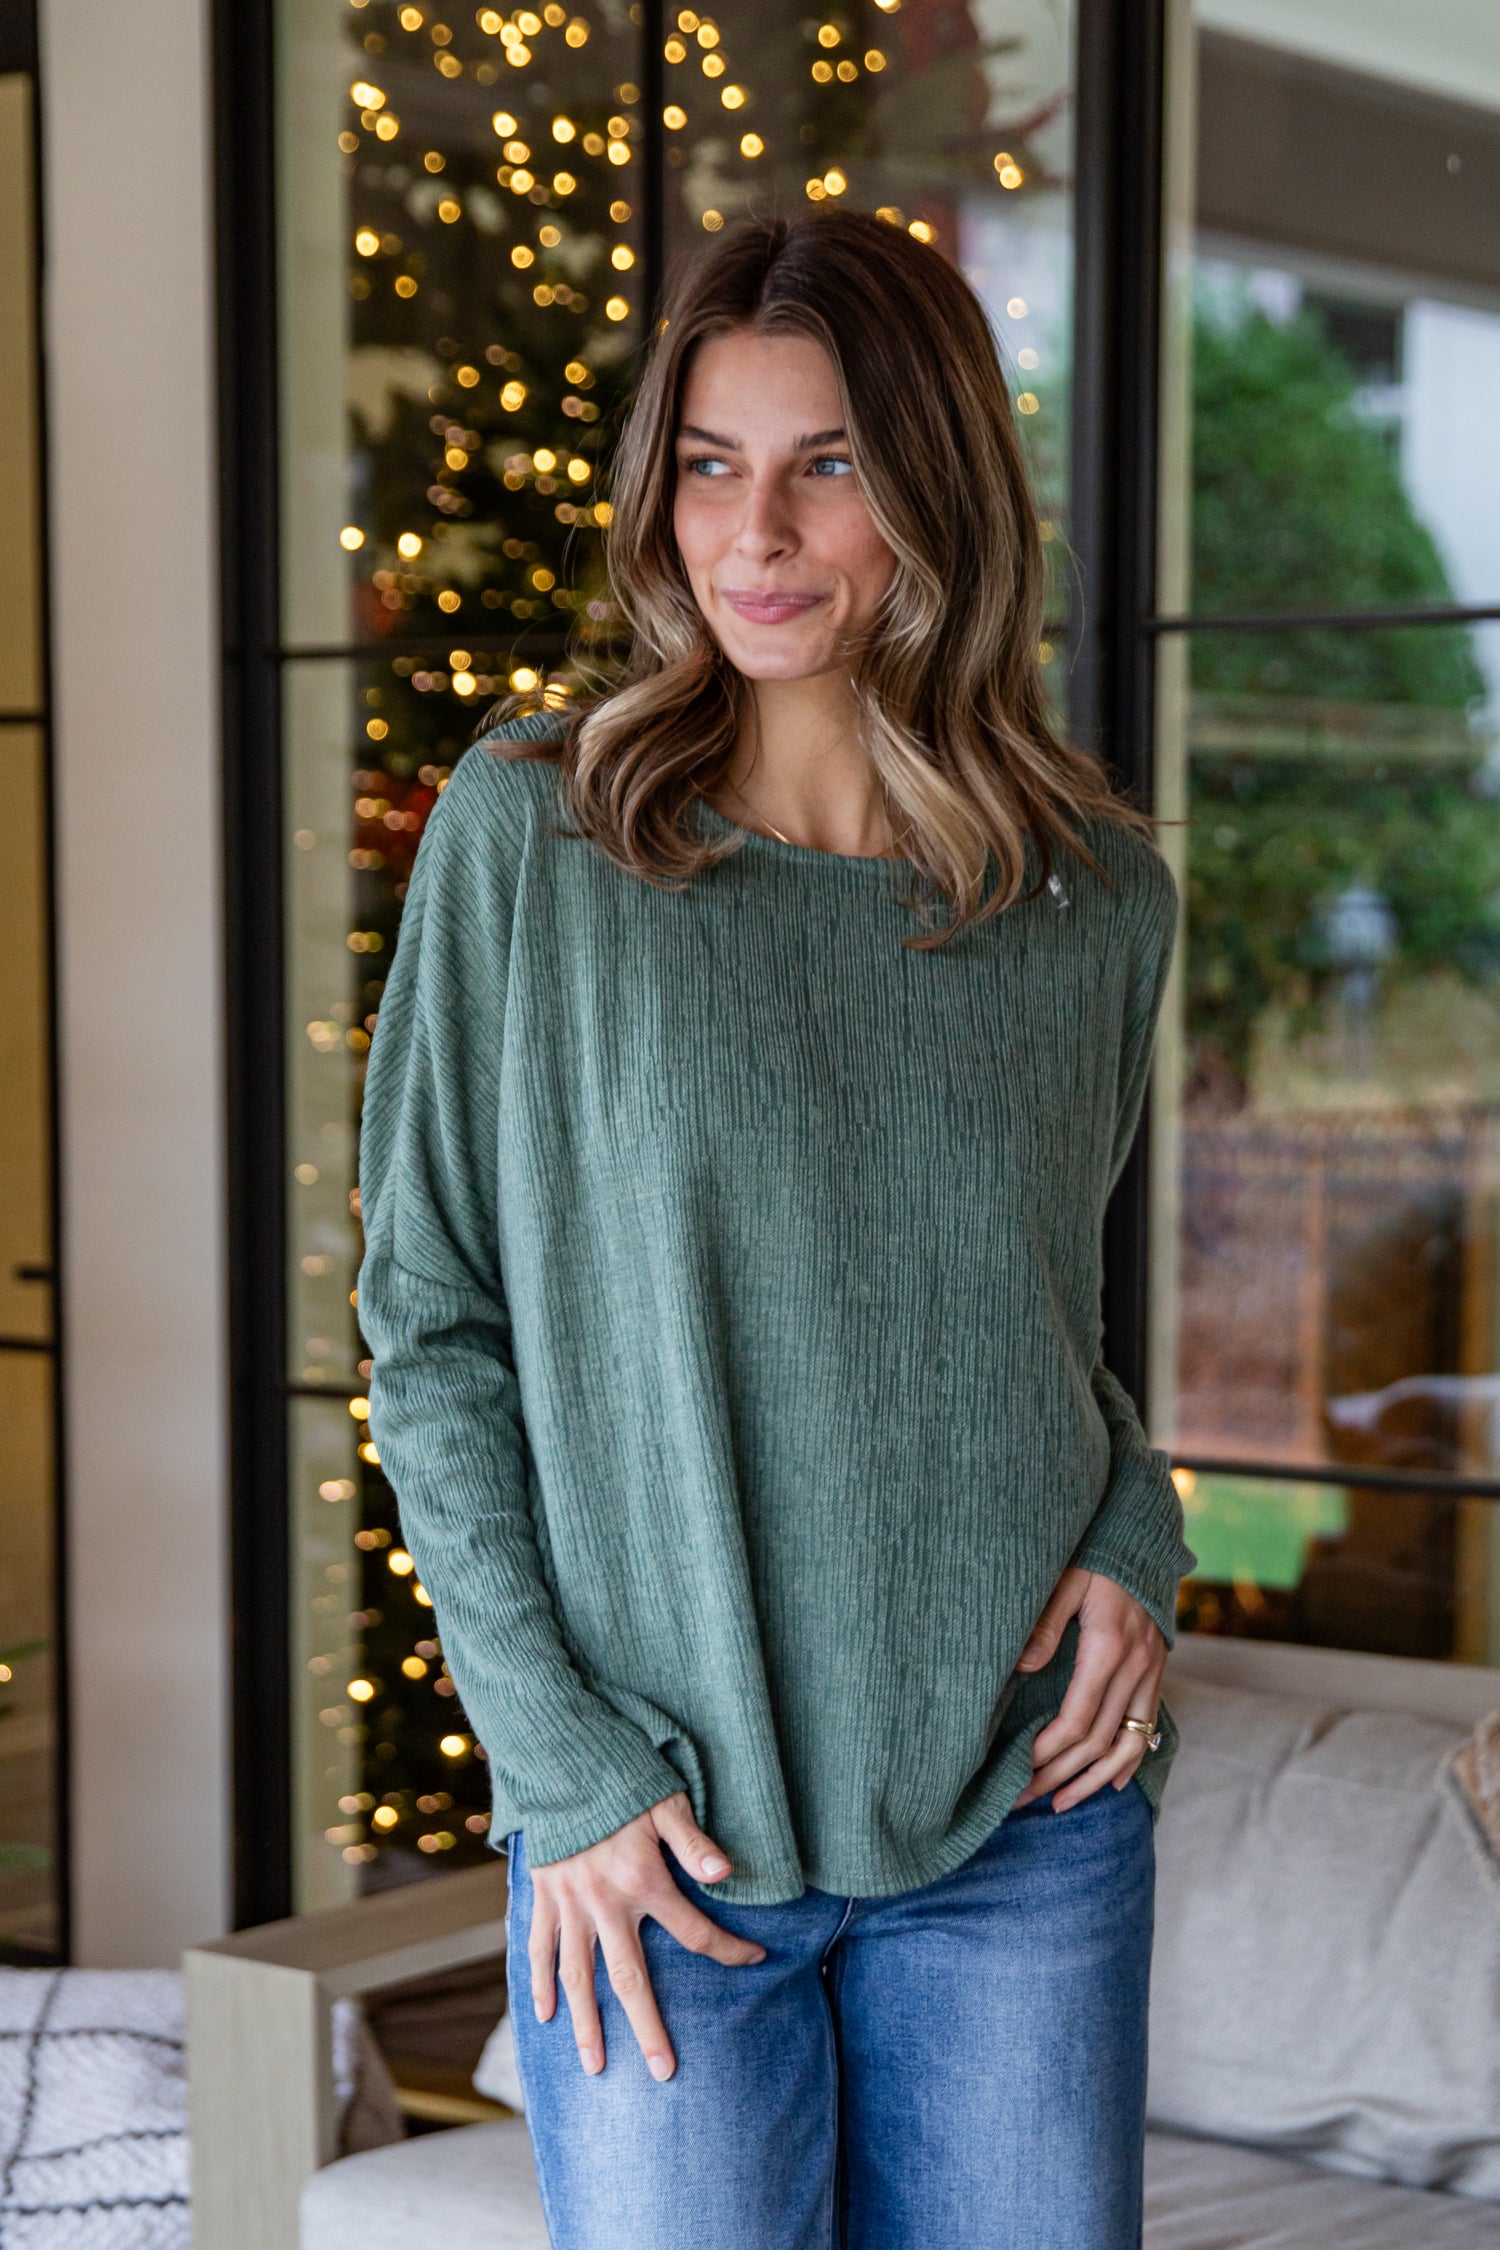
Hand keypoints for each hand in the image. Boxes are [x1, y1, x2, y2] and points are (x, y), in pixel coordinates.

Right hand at [527, 1791, 766, 2080]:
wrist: (556, 1758)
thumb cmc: (619, 1778)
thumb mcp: (666, 1802)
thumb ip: (694, 1844)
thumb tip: (728, 1875)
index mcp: (643, 1881)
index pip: (695, 1931)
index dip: (729, 1948)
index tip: (756, 1959)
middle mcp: (605, 1903)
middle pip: (630, 1979)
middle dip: (648, 2028)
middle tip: (663, 2073)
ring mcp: (570, 1904)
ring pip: (578, 1977)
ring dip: (587, 2023)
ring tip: (595, 2065)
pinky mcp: (543, 1896)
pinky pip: (539, 1948)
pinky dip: (539, 1983)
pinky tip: (543, 2016)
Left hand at [1011, 1567, 1165, 1811]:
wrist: (1143, 1542)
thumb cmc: (1096, 1558)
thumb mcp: (1065, 1581)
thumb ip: (1045, 1624)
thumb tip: (1021, 1667)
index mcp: (1107, 1649)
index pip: (1077, 1720)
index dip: (1048, 1752)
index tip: (1019, 1769)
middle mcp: (1134, 1668)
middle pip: (1098, 1741)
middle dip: (1060, 1775)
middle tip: (1025, 1798)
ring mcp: (1150, 1672)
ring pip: (1128, 1744)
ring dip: (1094, 1780)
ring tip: (1062, 1803)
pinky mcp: (1157, 1671)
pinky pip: (1148, 1726)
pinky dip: (1130, 1760)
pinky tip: (1111, 1782)